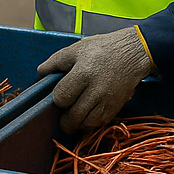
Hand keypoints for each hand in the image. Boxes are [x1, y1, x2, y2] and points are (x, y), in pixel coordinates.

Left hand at [36, 27, 152, 132]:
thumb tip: (39, 74)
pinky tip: (87, 113)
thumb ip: (55, 62)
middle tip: (62, 112)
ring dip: (77, 122)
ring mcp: (108, 102)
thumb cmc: (103, 49)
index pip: (62, 98)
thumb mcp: (76, 49)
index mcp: (83, 74)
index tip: (59, 95)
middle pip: (73, 117)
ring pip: (86, 124)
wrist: (134, 52)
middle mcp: (96, 91)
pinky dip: (90, 122)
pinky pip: (99, 124)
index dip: (57, 99)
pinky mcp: (116, 107)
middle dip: (64, 118)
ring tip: (74, 114)